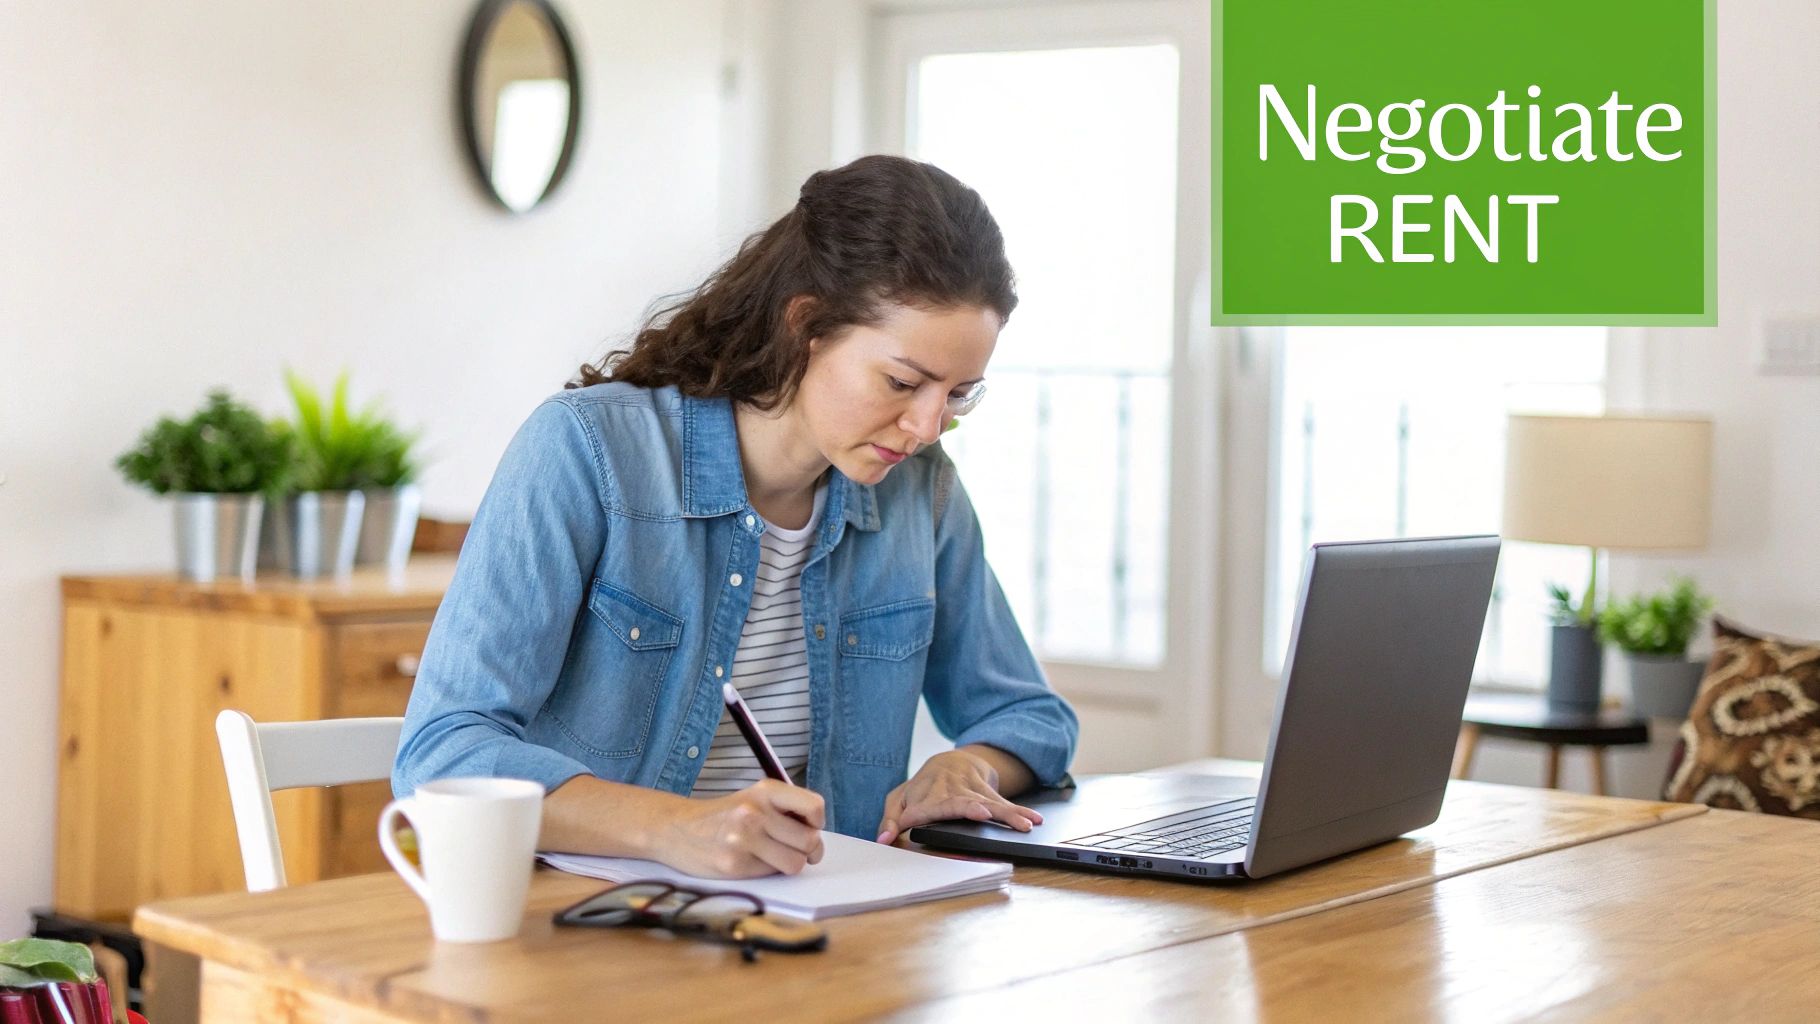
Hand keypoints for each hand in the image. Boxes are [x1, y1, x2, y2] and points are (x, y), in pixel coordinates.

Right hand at [658, 780, 825, 877]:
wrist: (676, 829)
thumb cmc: (722, 817)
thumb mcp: (753, 799)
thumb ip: (785, 811)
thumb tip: (817, 839)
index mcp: (765, 791)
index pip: (814, 807)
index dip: (817, 823)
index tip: (808, 827)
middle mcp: (755, 812)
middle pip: (810, 841)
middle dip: (807, 850)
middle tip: (791, 848)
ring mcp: (744, 839)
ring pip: (796, 863)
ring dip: (788, 863)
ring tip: (770, 856)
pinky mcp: (735, 864)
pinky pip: (772, 874)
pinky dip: (767, 871)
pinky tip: (750, 861)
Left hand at [875, 749, 1043, 845]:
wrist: (952, 761)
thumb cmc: (923, 788)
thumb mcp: (900, 800)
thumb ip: (890, 819)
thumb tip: (883, 840)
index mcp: (923, 796)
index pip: (919, 807)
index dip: (917, 816)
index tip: (913, 824)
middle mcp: (947, 790)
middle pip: (957, 801)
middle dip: (968, 807)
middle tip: (981, 813)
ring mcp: (969, 788)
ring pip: (988, 802)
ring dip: (1005, 813)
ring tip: (1021, 824)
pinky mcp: (987, 789)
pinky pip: (1004, 801)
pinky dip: (1020, 811)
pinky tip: (1033, 820)